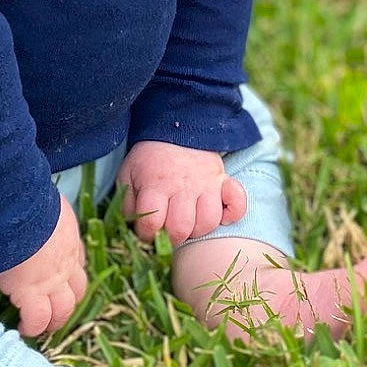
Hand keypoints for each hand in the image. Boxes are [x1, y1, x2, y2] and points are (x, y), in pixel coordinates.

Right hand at [0, 196, 86, 336]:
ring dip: (54, 320)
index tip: (59, 279)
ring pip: (63, 310)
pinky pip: (36, 319)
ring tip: (41, 327)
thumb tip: (27, 205)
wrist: (16, 213)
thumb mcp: (41, 202)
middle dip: (68, 303)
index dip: (70, 274)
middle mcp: (67, 263)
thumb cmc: (25, 200)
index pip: (77, 262)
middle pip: (77, 291)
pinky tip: (22, 329)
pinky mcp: (32, 295)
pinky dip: (31, 327)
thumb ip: (39, 211)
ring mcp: (52, 282)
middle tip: (55, 311)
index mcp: (69, 238)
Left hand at [119, 141, 246, 245]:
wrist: (175, 128)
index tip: (147, 232)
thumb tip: (134, 229)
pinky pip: (237, 203)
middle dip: (172, 237)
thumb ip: (128, 204)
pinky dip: (232, 214)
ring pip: (209, 222)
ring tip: (189, 222)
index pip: (152, 223)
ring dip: (198, 229)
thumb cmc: (150, 159)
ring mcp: (207, 183)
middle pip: (181, 228)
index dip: (146, 235)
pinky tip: (220, 217)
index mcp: (156, 184)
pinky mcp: (224, 181)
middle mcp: (183, 185)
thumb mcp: (128, 175)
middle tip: (167, 230)